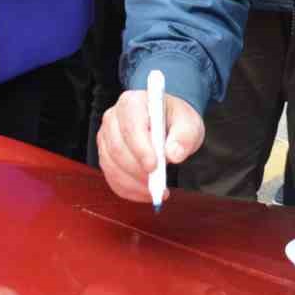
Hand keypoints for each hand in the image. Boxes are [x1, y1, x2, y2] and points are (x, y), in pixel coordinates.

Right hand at [96, 87, 204, 201]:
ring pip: (111, 166)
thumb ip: (184, 136)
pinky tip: (145, 192)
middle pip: (117, 149)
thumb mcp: (189, 123)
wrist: (167, 122)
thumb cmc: (175, 120)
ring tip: (156, 190)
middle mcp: (113, 117)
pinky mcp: (106, 155)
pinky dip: (128, 190)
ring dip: (133, 183)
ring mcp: (106, 137)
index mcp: (132, 102)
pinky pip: (112, 177)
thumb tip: (173, 154)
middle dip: (137, 170)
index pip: (131, 126)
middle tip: (158, 184)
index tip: (155, 167)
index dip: (141, 149)